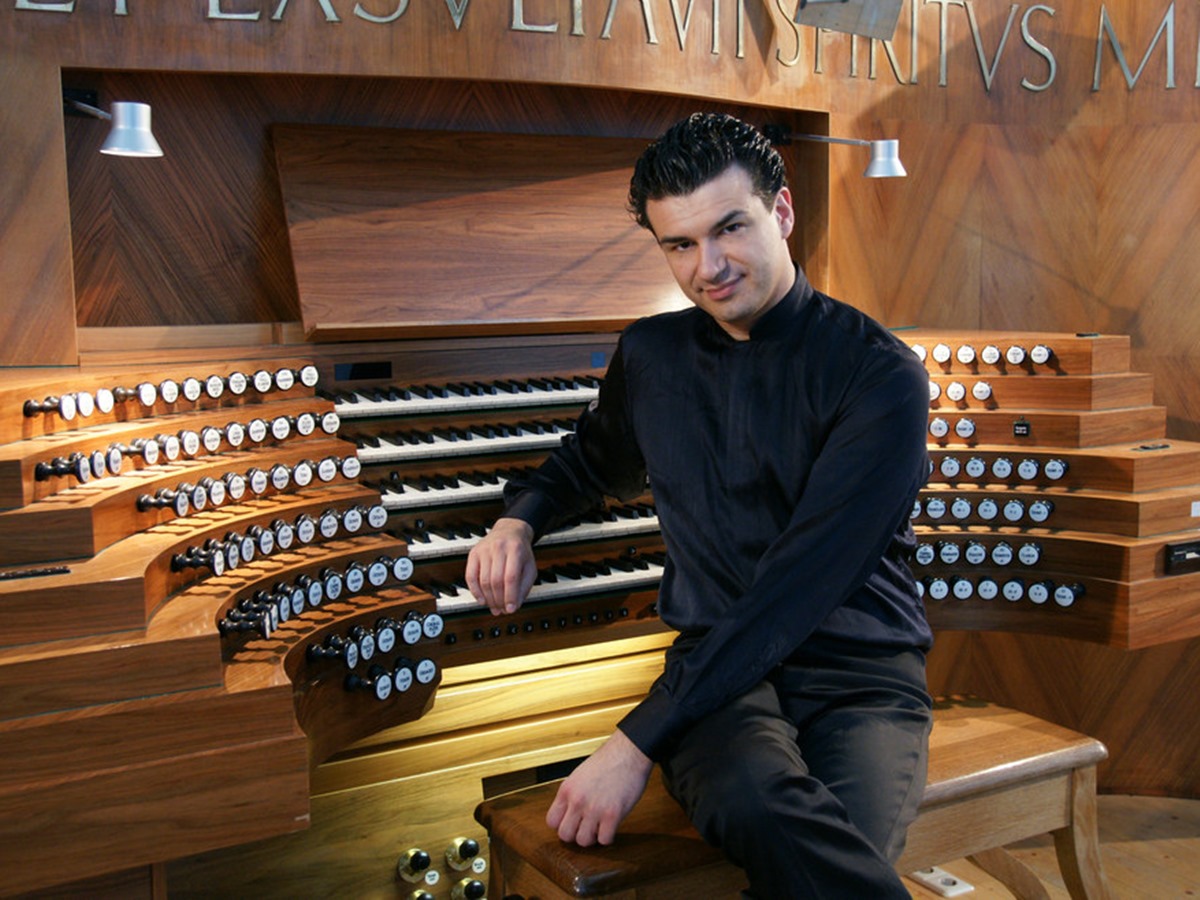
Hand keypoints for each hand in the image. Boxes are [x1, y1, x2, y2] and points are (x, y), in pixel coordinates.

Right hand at [464, 517, 536, 614]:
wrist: (508, 531)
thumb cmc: (520, 551)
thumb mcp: (530, 567)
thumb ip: (524, 586)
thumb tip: (514, 606)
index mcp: (516, 550)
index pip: (511, 577)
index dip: (510, 596)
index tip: (511, 609)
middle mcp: (498, 548)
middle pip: (496, 580)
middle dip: (499, 600)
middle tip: (502, 611)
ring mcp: (484, 550)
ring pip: (483, 580)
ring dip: (488, 599)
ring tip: (494, 608)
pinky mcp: (473, 553)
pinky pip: (470, 576)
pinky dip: (475, 591)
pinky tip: (482, 600)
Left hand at [546, 729, 652, 845]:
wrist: (628, 753)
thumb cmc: (607, 762)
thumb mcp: (579, 776)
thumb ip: (572, 795)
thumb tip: (568, 814)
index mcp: (567, 790)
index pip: (552, 821)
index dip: (562, 825)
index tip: (572, 823)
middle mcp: (577, 800)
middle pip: (565, 835)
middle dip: (576, 835)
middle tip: (586, 828)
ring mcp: (594, 808)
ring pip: (584, 841)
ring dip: (593, 838)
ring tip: (600, 827)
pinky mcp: (613, 814)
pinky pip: (604, 840)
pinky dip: (608, 837)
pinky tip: (611, 827)